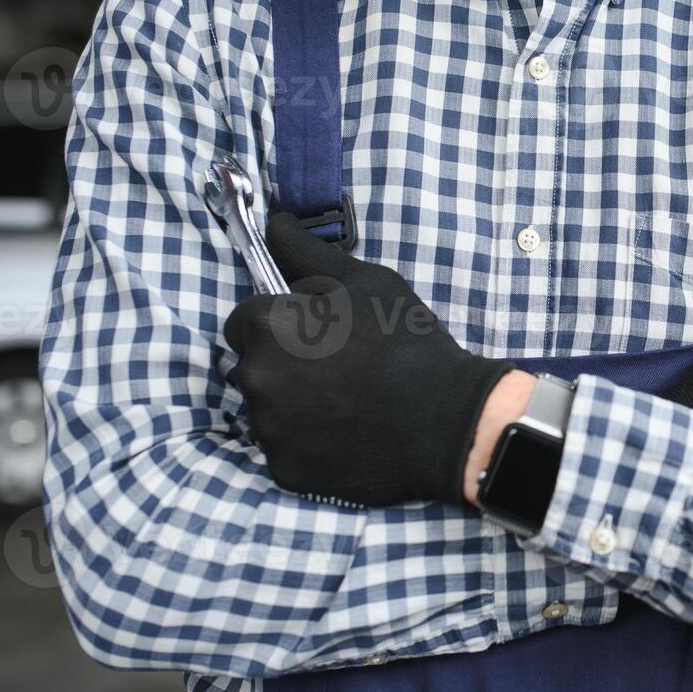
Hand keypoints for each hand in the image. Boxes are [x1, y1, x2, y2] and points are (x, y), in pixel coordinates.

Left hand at [224, 214, 513, 506]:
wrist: (448, 422)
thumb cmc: (408, 345)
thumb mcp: (367, 283)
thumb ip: (308, 254)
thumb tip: (274, 222)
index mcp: (268, 326)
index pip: (244, 320)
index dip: (279, 324)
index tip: (313, 334)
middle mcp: (256, 378)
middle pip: (251, 366)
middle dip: (282, 364)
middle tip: (335, 369)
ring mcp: (268, 429)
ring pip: (265, 410)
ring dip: (291, 404)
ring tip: (343, 403)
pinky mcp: (285, 469)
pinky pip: (284, 449)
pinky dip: (306, 443)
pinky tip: (345, 433)